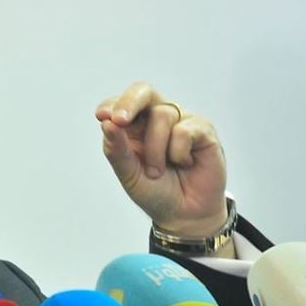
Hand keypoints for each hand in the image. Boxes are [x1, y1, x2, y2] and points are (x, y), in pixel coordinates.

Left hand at [96, 82, 227, 237]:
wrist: (184, 214)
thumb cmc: (155, 191)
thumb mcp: (129, 174)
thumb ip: (117, 149)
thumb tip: (107, 123)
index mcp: (132, 126)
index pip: (118, 104)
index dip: (111, 105)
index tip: (102, 117)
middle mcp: (155, 118)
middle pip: (142, 91)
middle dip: (129, 102)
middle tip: (120, 120)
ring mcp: (180, 120)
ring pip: (162, 115)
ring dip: (155, 149)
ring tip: (157, 171)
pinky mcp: (202, 129)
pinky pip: (184, 130)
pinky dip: (178, 152)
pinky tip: (184, 164)